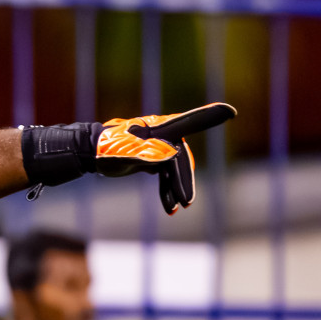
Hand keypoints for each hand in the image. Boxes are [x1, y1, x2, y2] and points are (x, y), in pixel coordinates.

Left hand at [93, 102, 235, 213]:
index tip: (230, 111)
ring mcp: (159, 146)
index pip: (191, 121)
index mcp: (161, 127)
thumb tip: (173, 154)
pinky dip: (167, 189)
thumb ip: (148, 152)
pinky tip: (169, 207)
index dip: (210, 116)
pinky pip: (166, 174)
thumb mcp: (126, 152)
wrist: (91, 153)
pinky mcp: (153, 157)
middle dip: (184, 180)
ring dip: (176, 188)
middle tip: (186, 201)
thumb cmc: (108, 149)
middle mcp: (164, 134)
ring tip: (175, 208)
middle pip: (182, 158)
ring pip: (175, 169)